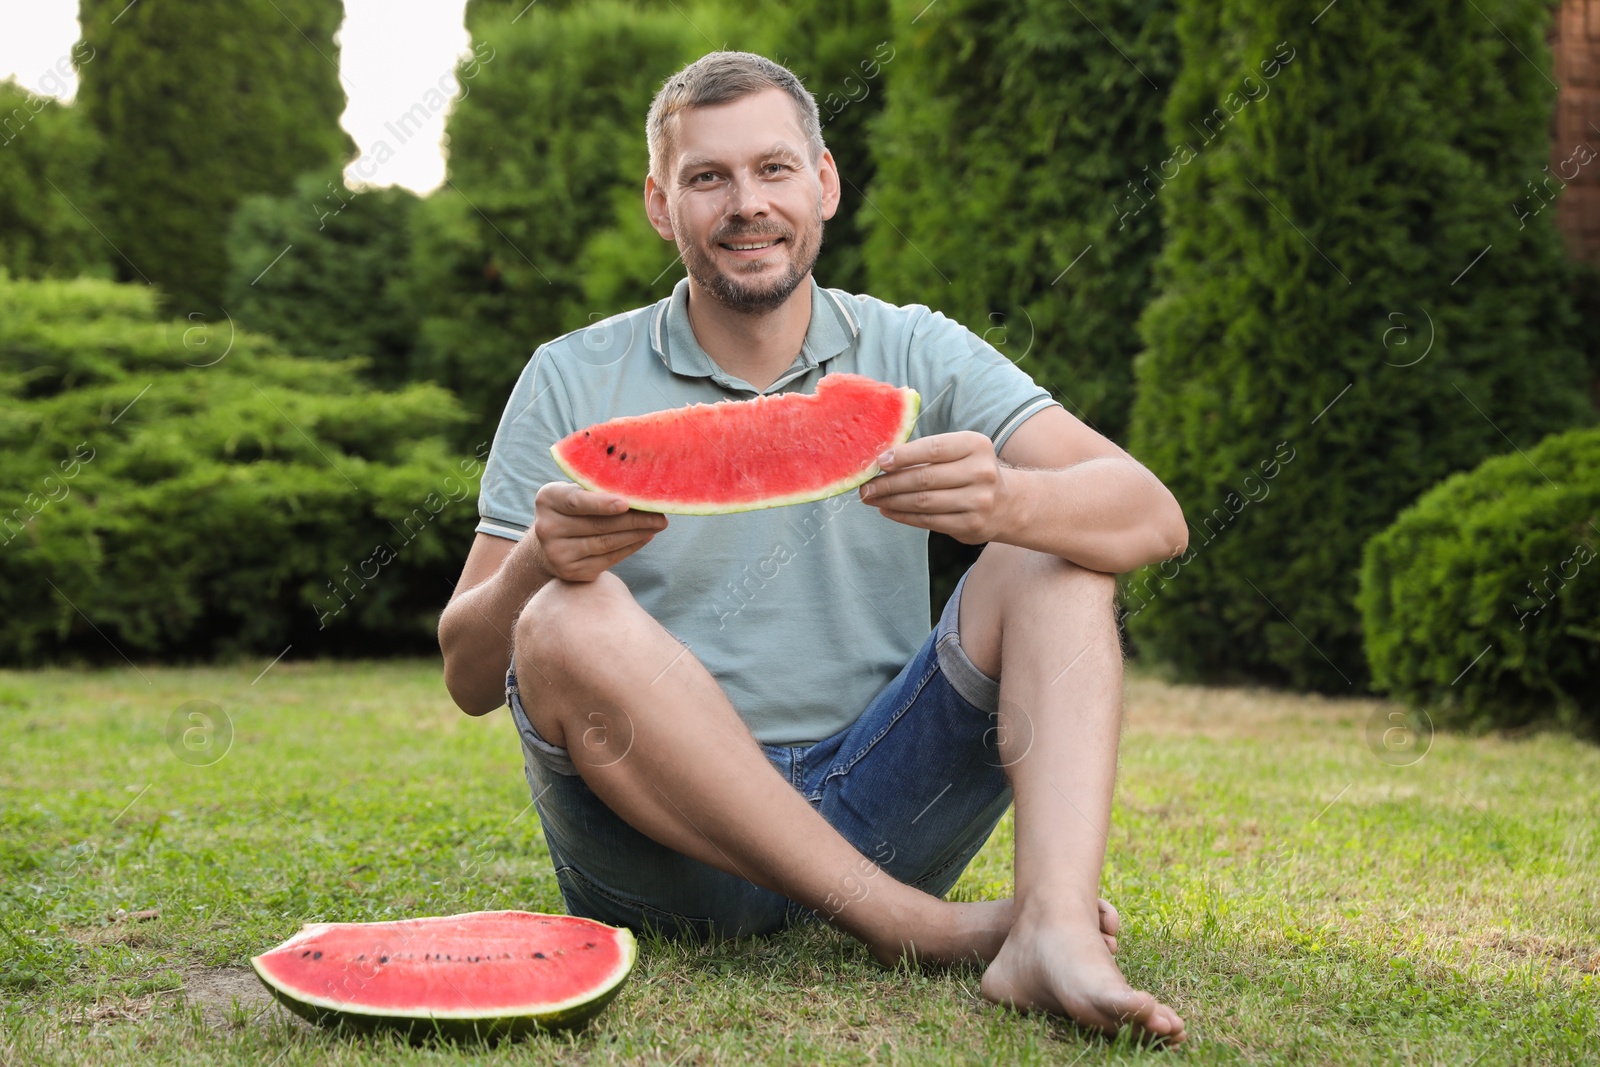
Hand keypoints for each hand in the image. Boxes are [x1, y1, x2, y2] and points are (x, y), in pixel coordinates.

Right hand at [531, 482, 666, 581]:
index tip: (626, 503)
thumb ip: (597, 489)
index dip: (602, 503)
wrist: (548, 544)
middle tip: (660, 515)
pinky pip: (608, 559)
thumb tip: (640, 490)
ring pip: (606, 543)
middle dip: (633, 519)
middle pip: (598, 524)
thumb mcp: (575, 491)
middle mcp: (547, 527)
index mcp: (548, 499)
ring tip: (657, 524)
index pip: (577, 501)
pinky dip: (630, 547)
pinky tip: (645, 537)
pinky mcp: (572, 572)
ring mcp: (558, 553)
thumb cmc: (573, 509)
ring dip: (636, 534)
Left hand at [858, 431, 1014, 543]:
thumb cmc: (971, 471)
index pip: (933, 448)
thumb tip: (882, 459)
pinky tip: (888, 510)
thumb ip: (929, 452)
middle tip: (866, 486)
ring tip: (871, 498)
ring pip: (923, 502)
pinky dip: (903, 516)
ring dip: (891, 501)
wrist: (1007, 505)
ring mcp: (978, 501)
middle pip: (924, 478)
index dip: (903, 455)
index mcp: (976, 445)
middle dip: (889, 483)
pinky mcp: (971, 525)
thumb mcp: (961, 452)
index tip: (879, 462)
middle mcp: (981, 472)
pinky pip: (929, 520)